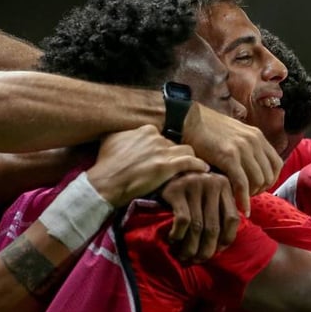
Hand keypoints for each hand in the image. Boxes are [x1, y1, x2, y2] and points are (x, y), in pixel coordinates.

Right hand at [84, 126, 207, 205]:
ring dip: (190, 159)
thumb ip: (123, 134)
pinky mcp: (167, 167)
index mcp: (145, 129)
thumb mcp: (110, 140)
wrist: (105, 182)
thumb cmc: (106, 164)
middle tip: (177, 166)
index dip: (165, 148)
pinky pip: (191, 162)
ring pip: (187, 151)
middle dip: (176, 155)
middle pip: (175, 144)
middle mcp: (155, 137)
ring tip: (194, 168)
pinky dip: (199, 166)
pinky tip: (205, 169)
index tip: (164, 157)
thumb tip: (125, 133)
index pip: (163, 137)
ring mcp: (162, 151)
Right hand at [159, 172, 239, 262]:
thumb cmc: (188, 189)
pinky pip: (183, 220)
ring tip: (185, 256)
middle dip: (206, 249)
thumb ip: (219, 210)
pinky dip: (179, 235)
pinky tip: (173, 240)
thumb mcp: (208, 194)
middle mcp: (212, 182)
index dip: (226, 239)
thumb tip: (224, 244)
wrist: (161, 172)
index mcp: (225, 185)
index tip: (217, 252)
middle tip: (198, 260)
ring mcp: (194, 184)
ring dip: (191, 247)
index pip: (232, 219)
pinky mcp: (176, 189)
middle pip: (214, 226)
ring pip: (198, 227)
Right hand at [181, 103, 281, 215]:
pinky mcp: (228, 156)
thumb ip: (247, 149)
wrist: (187, 120)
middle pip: (269, 175)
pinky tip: (243, 209)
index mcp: (257, 136)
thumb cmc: (207, 131)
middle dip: (260, 190)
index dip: (270, 180)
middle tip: (247, 196)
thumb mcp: (235, 135)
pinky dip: (244, 199)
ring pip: (258, 181)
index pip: (276, 164)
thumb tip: (253, 169)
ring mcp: (242, 148)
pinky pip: (243, 184)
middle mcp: (253, 141)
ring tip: (240, 199)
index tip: (258, 188)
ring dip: (251, 195)